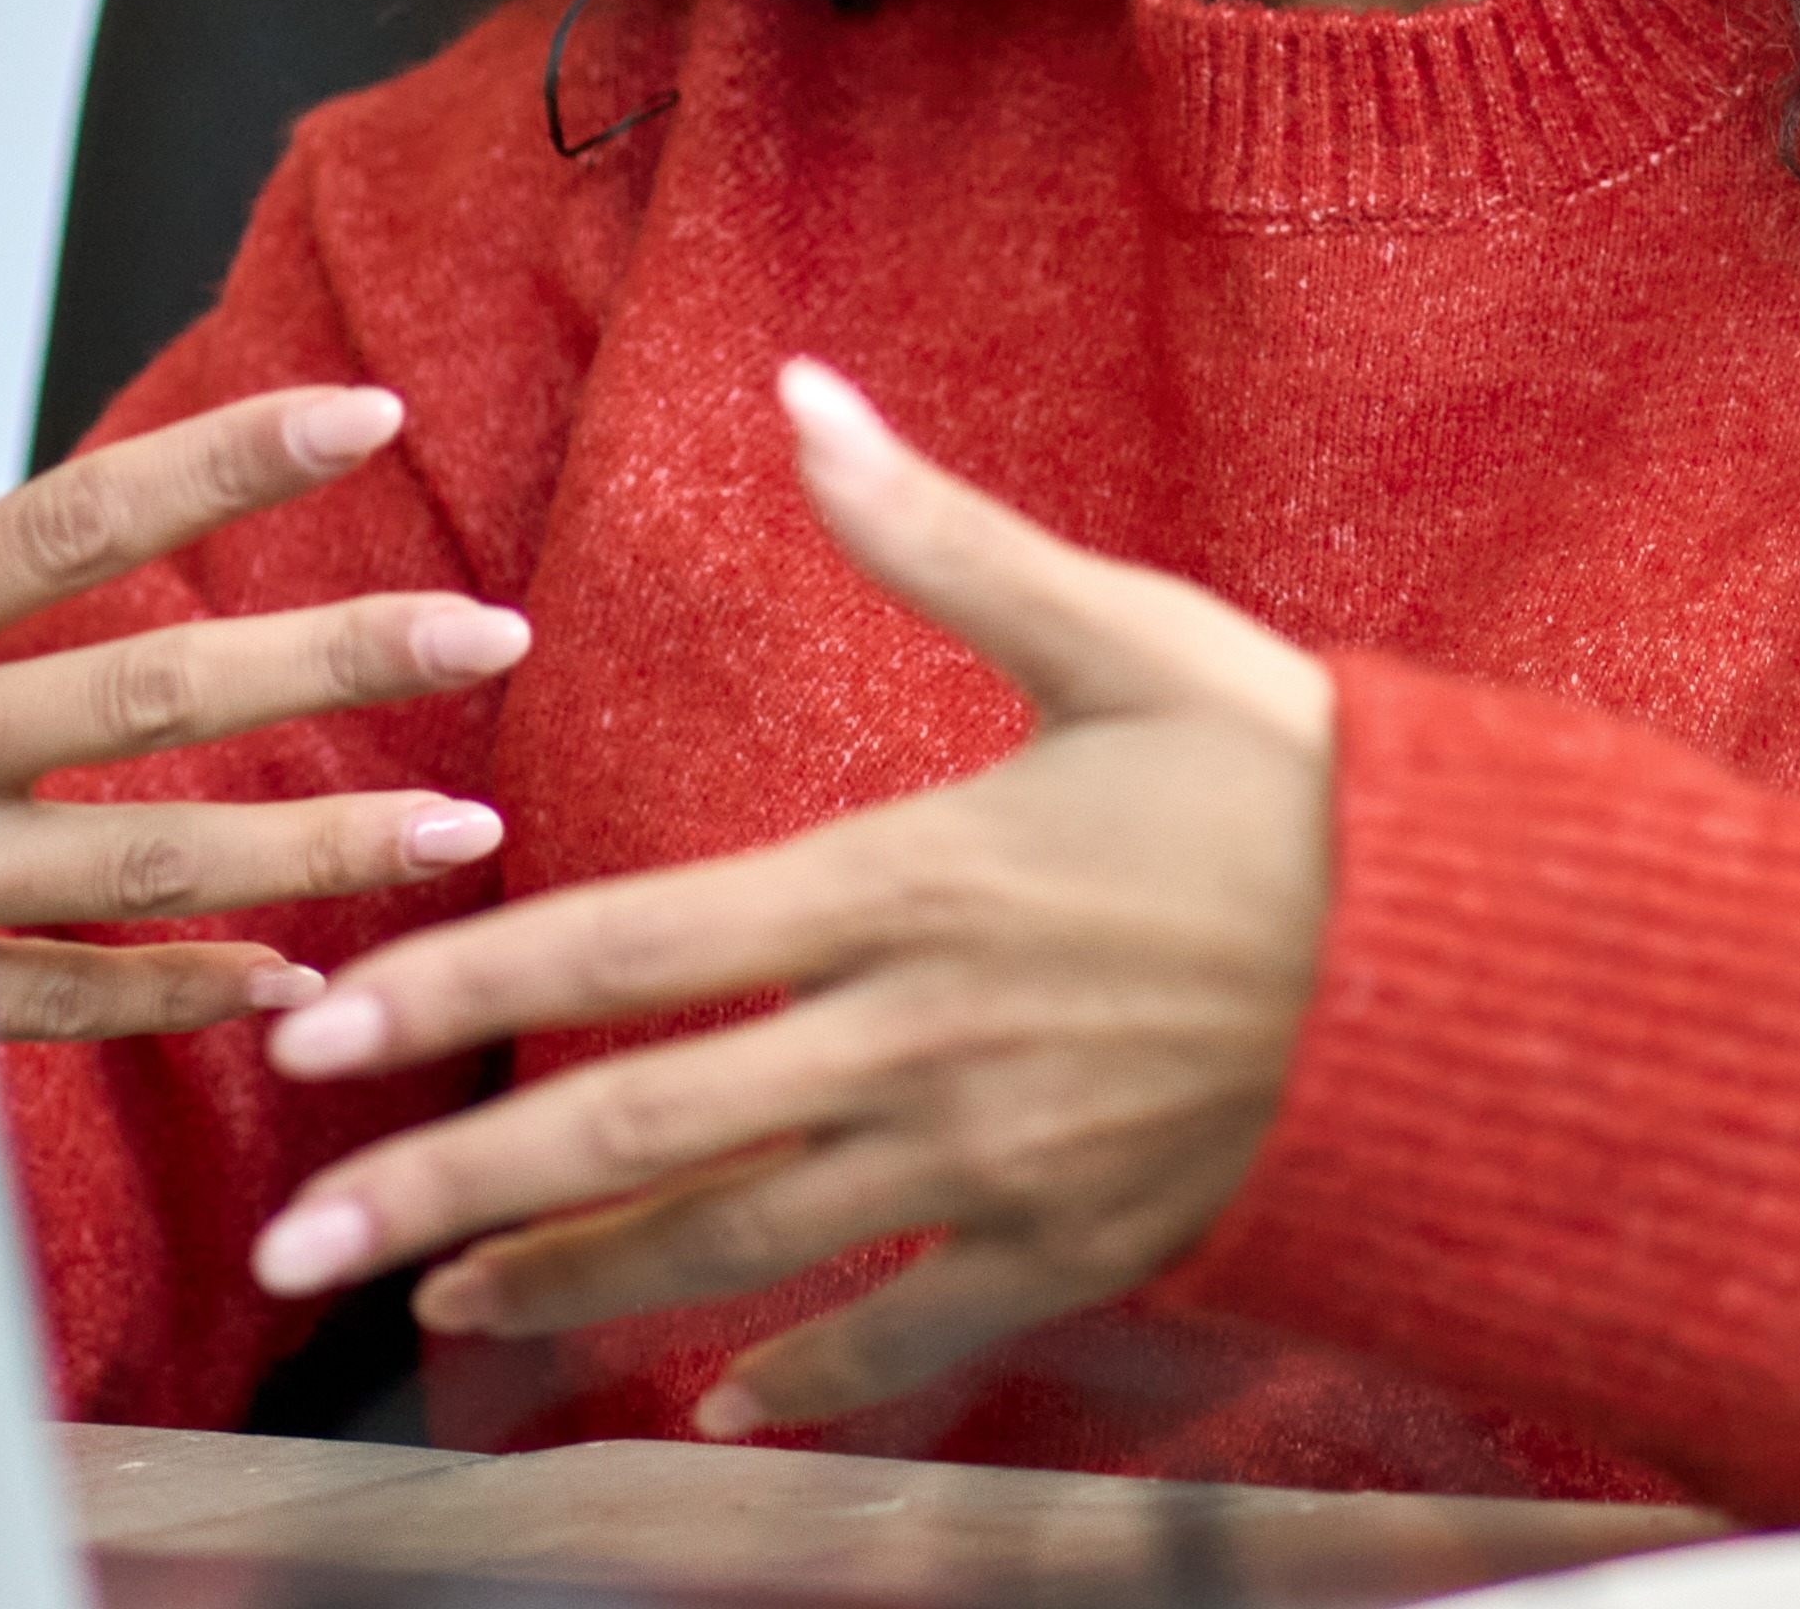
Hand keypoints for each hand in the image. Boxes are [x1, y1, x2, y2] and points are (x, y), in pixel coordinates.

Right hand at [0, 385, 533, 1041]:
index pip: (79, 521)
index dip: (226, 465)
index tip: (367, 417)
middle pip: (151, 691)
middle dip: (338, 660)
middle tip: (489, 635)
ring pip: (144, 862)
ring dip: (316, 848)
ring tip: (458, 828)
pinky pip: (70, 994)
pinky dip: (184, 989)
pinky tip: (294, 977)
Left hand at [234, 358, 1334, 1433]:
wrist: (1496, 966)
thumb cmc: (1305, 784)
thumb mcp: (1120, 633)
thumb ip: (935, 535)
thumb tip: (806, 395)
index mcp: (899, 881)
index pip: (618, 949)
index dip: (449, 996)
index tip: (314, 1033)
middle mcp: (915, 1042)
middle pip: (632, 1131)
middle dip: (450, 1194)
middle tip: (303, 1243)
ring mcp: (990, 1162)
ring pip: (735, 1250)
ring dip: (575, 1290)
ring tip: (446, 1318)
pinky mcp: (1078, 1248)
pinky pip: (908, 1335)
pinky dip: (808, 1378)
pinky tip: (724, 1404)